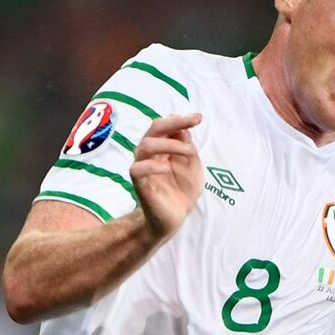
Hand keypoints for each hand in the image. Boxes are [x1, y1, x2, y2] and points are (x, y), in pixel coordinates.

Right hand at [130, 113, 203, 238]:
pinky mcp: (139, 185)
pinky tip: (166, 169)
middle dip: (174, 122)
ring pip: (145, 145)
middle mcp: (150, 154)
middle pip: (154, 128)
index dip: (181, 119)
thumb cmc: (183, 189)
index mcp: (162, 146)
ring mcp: (143, 168)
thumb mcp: (192, 165)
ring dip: (170, 144)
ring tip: (189, 152)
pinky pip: (136, 169)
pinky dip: (152, 166)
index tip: (198, 117)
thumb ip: (187, 146)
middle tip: (192, 123)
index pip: (166, 125)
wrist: (176, 216)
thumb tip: (184, 127)